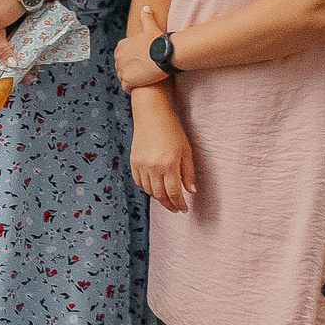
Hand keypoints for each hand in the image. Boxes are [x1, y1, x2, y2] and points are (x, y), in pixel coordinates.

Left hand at [115, 3, 168, 89]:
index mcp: (121, 46)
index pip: (121, 56)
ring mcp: (122, 69)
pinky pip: (125, 87)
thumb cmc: (160, 42)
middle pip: (120, 67)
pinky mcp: (128, 80)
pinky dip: (130, 88)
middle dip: (129, 70)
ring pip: (122, 77)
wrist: (166, 55)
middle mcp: (119, 57)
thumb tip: (146, 7)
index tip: (138, 62)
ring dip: (130, 79)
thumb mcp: (151, 28)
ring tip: (140, 80)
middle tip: (140, 72)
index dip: (130, 60)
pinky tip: (138, 87)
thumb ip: (146, 18)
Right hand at [129, 96, 195, 211]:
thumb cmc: (172, 130)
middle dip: (169, 205)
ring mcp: (141, 165)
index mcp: (169, 164)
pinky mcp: (133, 162)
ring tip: (167, 198)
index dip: (180, 204)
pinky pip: (139, 182)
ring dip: (158, 197)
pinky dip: (147, 188)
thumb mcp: (186, 151)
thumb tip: (191, 191)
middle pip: (160, 195)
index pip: (174, 192)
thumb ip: (188, 172)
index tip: (184, 209)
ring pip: (149, 190)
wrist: (151, 115)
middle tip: (176, 208)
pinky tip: (154, 187)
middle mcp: (153, 167)